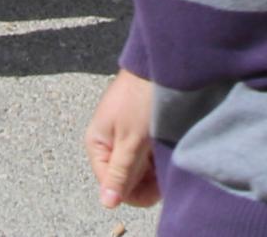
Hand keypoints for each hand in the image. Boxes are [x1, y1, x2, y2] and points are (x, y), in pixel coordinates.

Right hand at [86, 69, 159, 209]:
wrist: (159, 63)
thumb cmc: (140, 99)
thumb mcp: (131, 140)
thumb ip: (120, 172)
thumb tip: (107, 203)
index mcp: (97, 144)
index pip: (113, 185)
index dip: (135, 190)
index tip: (158, 185)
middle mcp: (108, 141)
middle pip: (126, 177)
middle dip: (146, 178)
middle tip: (165, 166)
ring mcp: (124, 134)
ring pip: (139, 166)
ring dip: (154, 166)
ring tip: (167, 151)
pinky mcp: (139, 128)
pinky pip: (147, 152)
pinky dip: (158, 154)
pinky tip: (168, 144)